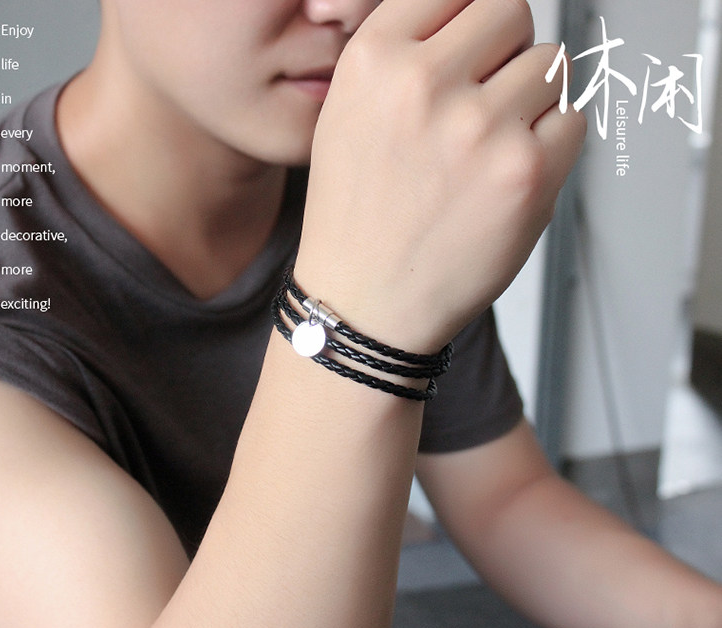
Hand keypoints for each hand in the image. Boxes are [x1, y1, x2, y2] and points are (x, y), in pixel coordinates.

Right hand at [296, 0, 585, 352]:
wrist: (366, 304)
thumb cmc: (357, 220)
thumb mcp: (347, 117)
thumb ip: (405, 55)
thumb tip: (473, 16)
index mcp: (373, 60)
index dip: (471, 20)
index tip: (473, 48)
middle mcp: (424, 84)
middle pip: (513, 10)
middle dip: (506, 50)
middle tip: (484, 99)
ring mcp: (479, 129)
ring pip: (549, 66)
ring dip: (529, 102)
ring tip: (486, 152)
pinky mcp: (526, 175)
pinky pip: (573, 121)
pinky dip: (550, 146)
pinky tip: (508, 177)